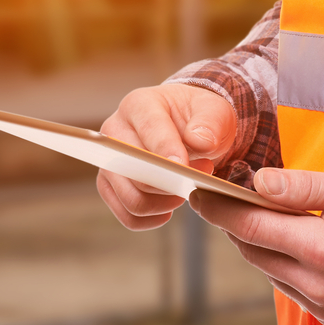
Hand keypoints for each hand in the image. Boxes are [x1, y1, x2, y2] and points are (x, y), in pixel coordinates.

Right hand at [94, 83, 236, 230]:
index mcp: (139, 105)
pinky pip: (127, 215)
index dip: (166, 150)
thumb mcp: (214, 110)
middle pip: (136, 171)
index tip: (184, 167)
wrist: (186, 126)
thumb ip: (211, 122)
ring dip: (164, 203)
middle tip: (198, 180)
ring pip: (131, 199)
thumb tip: (199, 142)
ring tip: (185, 192)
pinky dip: (150, 219)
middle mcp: (114, 131)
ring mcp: (109, 161)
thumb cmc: (197, 117)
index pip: (149, 130)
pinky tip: (169, 210)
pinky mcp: (110, 185)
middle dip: (171, 183)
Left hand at [190, 167, 323, 324]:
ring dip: (261, 246)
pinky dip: (284, 265)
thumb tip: (258, 183)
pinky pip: (293, 289)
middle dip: (237, 226)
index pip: (251, 228)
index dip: (220, 210)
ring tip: (261, 216)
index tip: (198, 194)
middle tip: (227, 198)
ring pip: (271, 273)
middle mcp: (318, 286)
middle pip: (254, 254)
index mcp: (322, 250)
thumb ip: (303, 187)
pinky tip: (293, 243)